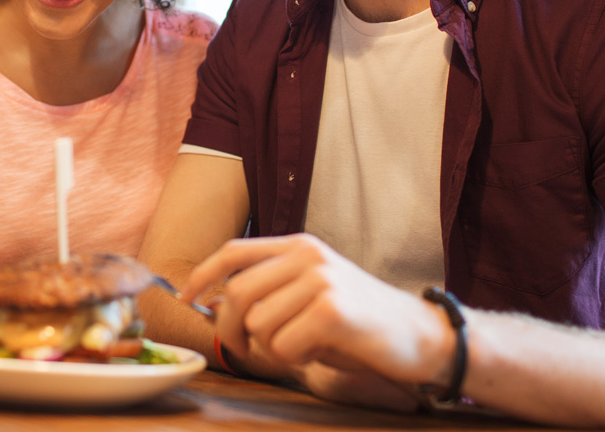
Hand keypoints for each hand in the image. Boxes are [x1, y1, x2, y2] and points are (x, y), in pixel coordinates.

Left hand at [181, 234, 453, 403]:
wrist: (421, 337)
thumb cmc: (360, 323)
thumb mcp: (311, 292)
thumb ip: (271, 290)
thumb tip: (216, 304)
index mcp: (298, 246)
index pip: (234, 252)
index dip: (202, 275)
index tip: (184, 298)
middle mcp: (307, 255)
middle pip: (238, 293)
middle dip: (232, 330)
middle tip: (247, 350)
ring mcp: (320, 279)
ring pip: (258, 323)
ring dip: (272, 348)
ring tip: (303, 346)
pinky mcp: (332, 309)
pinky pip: (284, 344)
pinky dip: (294, 359)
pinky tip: (320, 352)